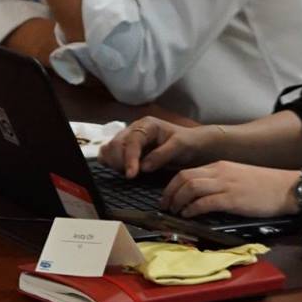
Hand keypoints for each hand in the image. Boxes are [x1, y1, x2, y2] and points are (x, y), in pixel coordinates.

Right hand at [100, 117, 216, 177]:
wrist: (193, 146)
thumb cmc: (188, 143)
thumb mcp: (180, 146)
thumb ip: (162, 155)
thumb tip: (143, 167)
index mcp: (147, 125)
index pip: (131, 141)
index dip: (129, 158)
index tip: (131, 175)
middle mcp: (133, 130)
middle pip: (115, 144)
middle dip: (119, 161)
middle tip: (131, 176)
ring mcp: (127, 139)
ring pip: (109, 149)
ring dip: (114, 163)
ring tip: (129, 173)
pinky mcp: (125, 149)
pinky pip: (108, 154)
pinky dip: (110, 163)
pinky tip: (122, 170)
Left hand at [159, 161, 297, 219]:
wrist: (288, 188)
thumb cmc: (265, 185)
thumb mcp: (237, 176)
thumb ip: (219, 181)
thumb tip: (200, 195)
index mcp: (219, 166)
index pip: (187, 172)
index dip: (172, 185)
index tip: (168, 197)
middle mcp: (220, 172)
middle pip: (184, 178)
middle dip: (169, 193)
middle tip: (165, 205)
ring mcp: (226, 185)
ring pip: (191, 187)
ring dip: (178, 200)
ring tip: (174, 211)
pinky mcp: (232, 199)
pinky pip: (205, 202)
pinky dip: (192, 209)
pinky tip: (188, 215)